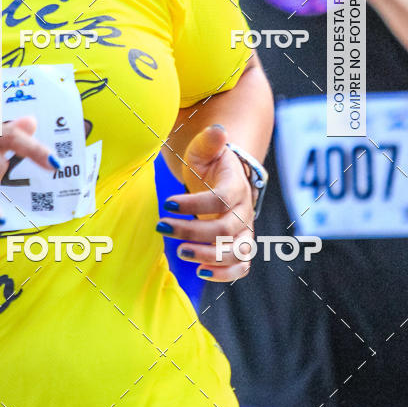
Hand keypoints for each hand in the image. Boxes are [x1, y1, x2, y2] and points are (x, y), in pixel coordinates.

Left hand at [157, 124, 255, 281]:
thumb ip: (210, 142)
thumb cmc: (210, 163)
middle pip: (225, 228)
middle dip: (193, 231)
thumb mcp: (205, 149)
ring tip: (180, 252)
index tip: (166, 204)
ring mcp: (245, 230)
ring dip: (209, 256)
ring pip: (237, 251)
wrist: (224, 177)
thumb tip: (219, 132)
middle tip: (163, 228)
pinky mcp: (240, 246)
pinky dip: (226, 274)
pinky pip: (242, 266)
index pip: (220, 199)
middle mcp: (245, 210)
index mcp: (236, 185)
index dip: (195, 205)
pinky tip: (200, 272)